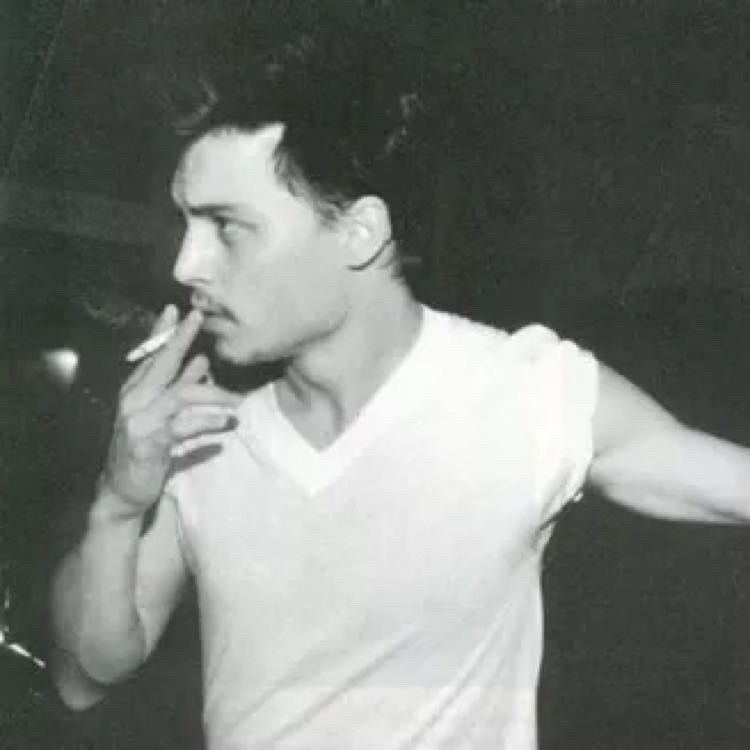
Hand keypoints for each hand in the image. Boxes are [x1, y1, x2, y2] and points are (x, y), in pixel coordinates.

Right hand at [101, 305, 239, 516]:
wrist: (124, 492)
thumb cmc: (147, 449)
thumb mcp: (164, 414)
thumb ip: (180, 387)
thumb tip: (202, 361)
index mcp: (136, 390)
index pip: (150, 355)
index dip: (163, 331)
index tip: (178, 309)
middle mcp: (134, 400)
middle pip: (162, 364)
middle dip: (181, 339)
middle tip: (200, 319)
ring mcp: (139, 421)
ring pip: (179, 395)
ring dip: (211, 393)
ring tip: (237, 400)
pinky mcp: (149, 443)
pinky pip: (182, 428)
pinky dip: (206, 423)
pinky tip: (226, 423)